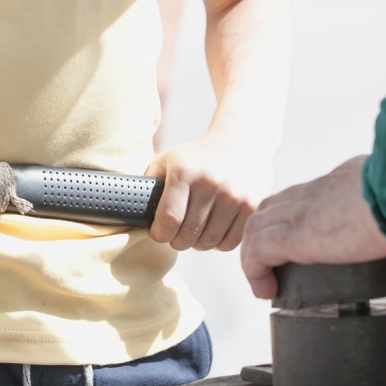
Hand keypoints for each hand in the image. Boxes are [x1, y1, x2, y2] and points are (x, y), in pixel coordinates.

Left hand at [146, 132, 268, 251]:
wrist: (243, 142)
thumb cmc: (197, 156)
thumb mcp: (168, 160)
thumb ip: (150, 183)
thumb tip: (133, 209)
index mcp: (185, 172)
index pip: (168, 219)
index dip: (160, 234)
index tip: (159, 233)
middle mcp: (210, 183)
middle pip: (188, 235)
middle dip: (177, 240)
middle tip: (177, 234)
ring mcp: (234, 196)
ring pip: (209, 242)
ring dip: (198, 244)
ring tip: (195, 231)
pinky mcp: (252, 206)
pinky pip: (230, 243)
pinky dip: (218, 243)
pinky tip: (214, 230)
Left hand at [239, 155, 385, 299]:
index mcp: (348, 180)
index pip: (309, 193)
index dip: (295, 216)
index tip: (299, 241)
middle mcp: (321, 189)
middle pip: (276, 205)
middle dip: (267, 233)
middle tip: (273, 265)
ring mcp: (305, 209)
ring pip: (260, 224)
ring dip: (256, 253)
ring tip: (265, 283)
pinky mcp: (297, 233)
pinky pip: (259, 249)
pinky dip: (255, 269)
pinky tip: (265, 291)